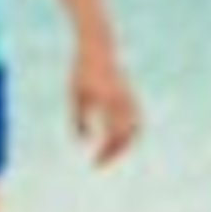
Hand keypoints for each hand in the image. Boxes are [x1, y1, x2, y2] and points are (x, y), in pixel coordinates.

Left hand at [67, 39, 139, 164]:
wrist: (98, 48)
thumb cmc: (82, 72)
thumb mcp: (75, 97)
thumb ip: (78, 121)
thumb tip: (84, 142)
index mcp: (107, 102)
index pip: (112, 136)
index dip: (105, 153)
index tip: (94, 164)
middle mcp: (122, 102)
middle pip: (126, 136)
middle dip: (115, 153)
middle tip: (100, 163)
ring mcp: (129, 98)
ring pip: (136, 129)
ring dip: (125, 144)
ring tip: (110, 153)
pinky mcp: (131, 96)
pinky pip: (136, 120)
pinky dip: (129, 133)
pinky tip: (116, 139)